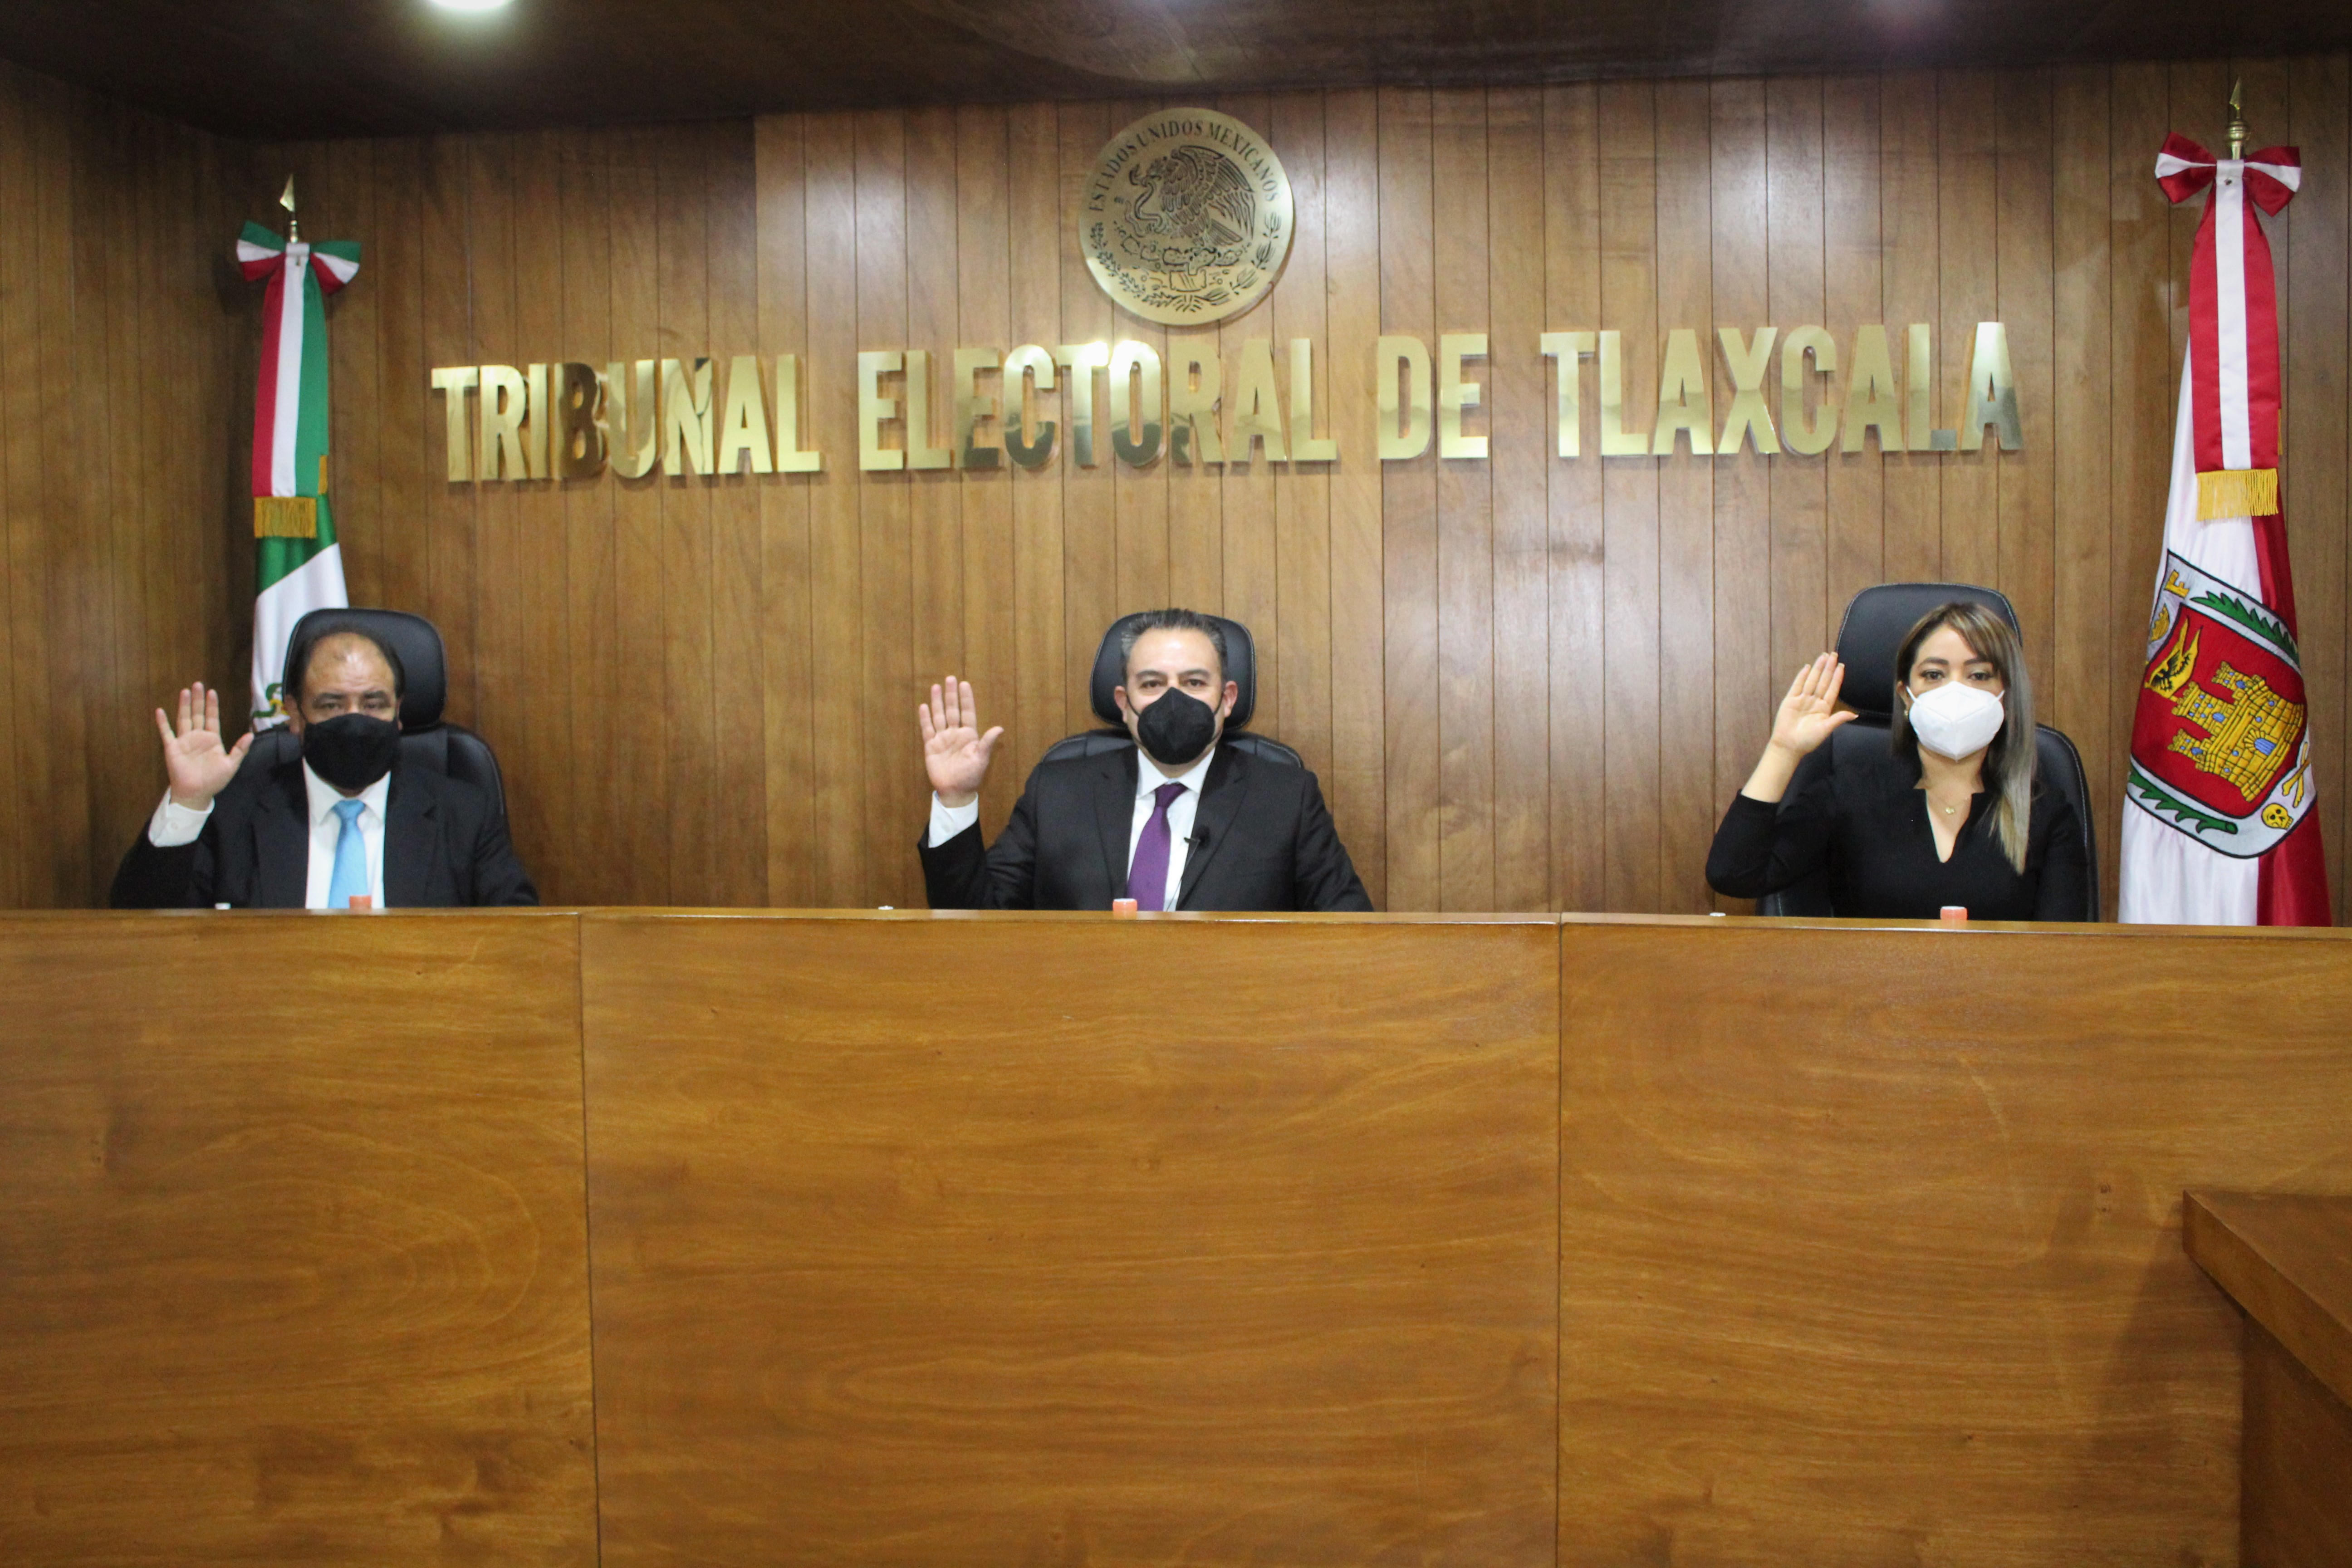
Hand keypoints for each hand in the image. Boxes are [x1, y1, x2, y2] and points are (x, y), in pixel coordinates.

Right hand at [155, 682, 251, 809]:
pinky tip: (160, 711)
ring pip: (184, 719)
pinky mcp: (172, 748)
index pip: (212, 718)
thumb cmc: (214, 780)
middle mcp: (198, 737)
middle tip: (198, 684)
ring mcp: (184, 741)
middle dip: (198, 700)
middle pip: (198, 714)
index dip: (212, 705)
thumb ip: (240, 750)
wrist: (197, 793)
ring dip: (184, 705)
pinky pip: (166, 733)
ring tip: (185, 691)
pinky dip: (163, 722)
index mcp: (212, 739)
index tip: (212, 692)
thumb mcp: (231, 765)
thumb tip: (250, 735)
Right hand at [918, 676, 1001, 808]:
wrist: (955, 790)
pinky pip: (927, 729)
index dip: (966, 699)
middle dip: (951, 695)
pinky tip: (924, 706)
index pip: (967, 712)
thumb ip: (987, 743)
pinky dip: (925, 718)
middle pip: (952, 710)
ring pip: (939, 716)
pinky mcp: (931, 746)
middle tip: (949, 679)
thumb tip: (999, 728)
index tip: (964, 684)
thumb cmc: (970, 776)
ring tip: (935, 687)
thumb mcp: (981, 759)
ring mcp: (943, 739)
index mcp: (969, 735)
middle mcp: (955, 734)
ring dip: (937, 702)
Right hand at [1739, 654, 1855, 804]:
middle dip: (1828, 668)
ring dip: (1818, 668)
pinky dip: (1802, 676)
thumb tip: (1854, 715)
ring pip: (1812, 680)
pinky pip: (1798, 685)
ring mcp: (1802, 700)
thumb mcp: (1825, 729)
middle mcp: (1814, 702)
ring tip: (1823, 656)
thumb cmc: (1808, 740)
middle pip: (1823, 681)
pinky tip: (1808, 667)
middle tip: (1833, 654)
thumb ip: (1838, 719)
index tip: (1841, 666)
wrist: (1789, 745)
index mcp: (1824, 709)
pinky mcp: (1791, 700)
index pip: (1832, 689)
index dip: (1837, 677)